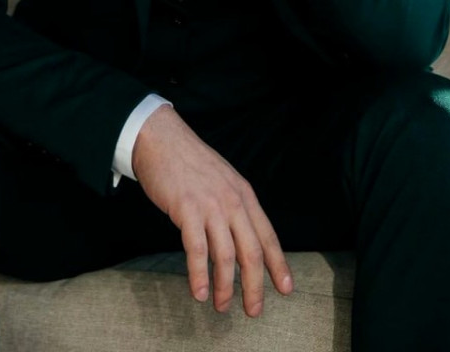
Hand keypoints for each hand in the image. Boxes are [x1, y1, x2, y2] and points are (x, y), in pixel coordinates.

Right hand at [131, 104, 293, 316]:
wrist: (163, 139)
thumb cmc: (191, 163)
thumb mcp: (224, 181)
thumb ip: (234, 207)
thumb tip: (241, 240)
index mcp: (244, 195)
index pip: (268, 236)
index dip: (278, 265)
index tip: (286, 289)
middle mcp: (232, 201)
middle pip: (252, 251)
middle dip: (255, 285)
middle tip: (254, 310)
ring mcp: (210, 205)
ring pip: (226, 255)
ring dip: (225, 286)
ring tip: (223, 306)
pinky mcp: (187, 209)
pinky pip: (197, 249)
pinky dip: (199, 275)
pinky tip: (199, 292)